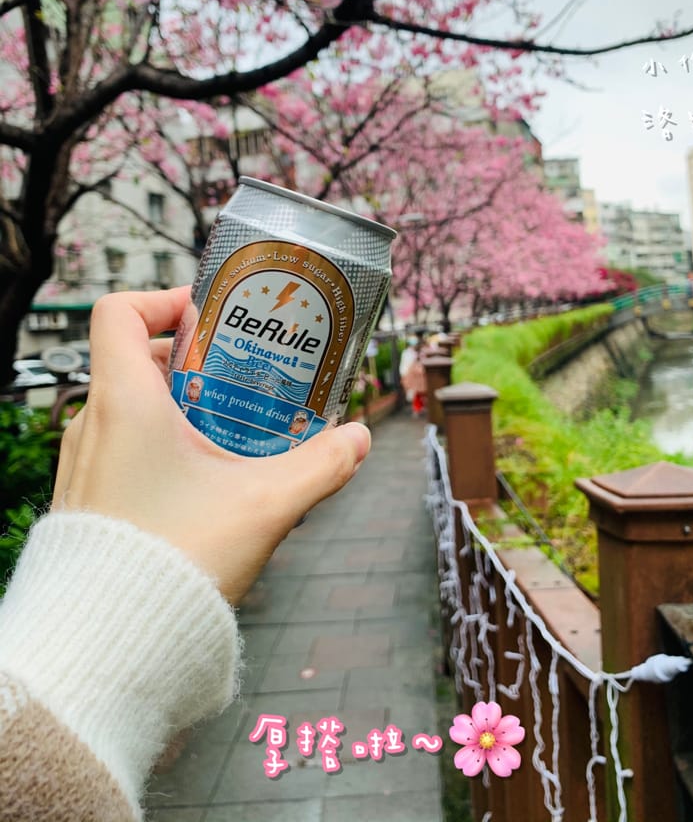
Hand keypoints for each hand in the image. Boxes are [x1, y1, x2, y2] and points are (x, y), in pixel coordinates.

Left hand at [52, 287, 370, 602]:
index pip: (119, 309)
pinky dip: (161, 442)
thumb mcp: (265, 505)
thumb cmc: (175, 562)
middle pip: (135, 356)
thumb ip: (320, 465)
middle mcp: (93, 423)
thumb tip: (359, 439)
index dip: (164, 299)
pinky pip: (122, 446)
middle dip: (193, 358)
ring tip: (233, 426)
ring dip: (180, 403)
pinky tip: (207, 478)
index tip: (210, 317)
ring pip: (130, 404)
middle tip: (243, 373)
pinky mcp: (87, 499)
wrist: (113, 643)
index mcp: (124, 401)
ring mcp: (84, 463)